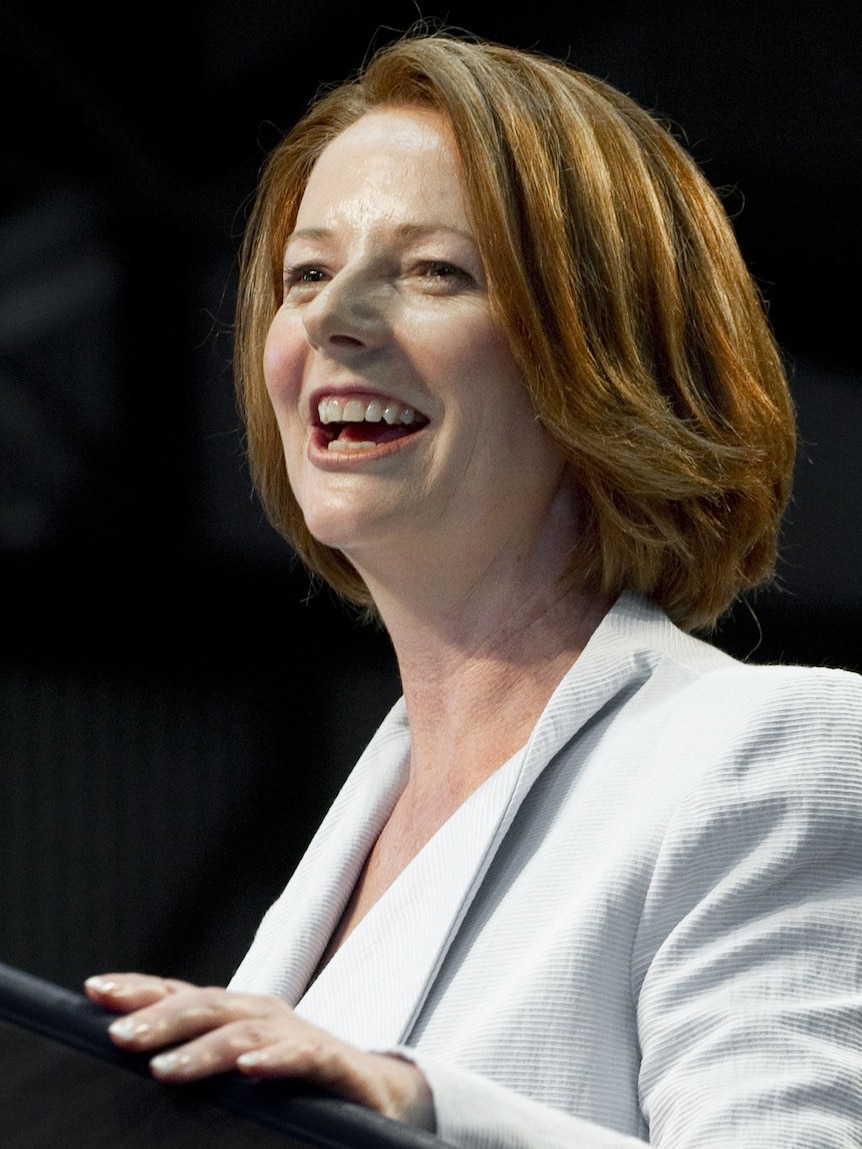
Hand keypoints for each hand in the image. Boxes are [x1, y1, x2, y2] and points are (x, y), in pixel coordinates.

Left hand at [84, 973, 433, 1128]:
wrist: (375, 1092)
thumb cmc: (296, 1080)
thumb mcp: (239, 1067)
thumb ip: (197, 1061)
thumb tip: (137, 1064)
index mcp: (236, 1014)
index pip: (182, 993)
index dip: (140, 988)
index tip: (94, 989)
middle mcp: (264, 1015)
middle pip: (207, 1005)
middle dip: (161, 1017)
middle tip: (119, 1035)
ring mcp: (298, 1035)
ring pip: (244, 1032)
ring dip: (203, 1047)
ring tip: (163, 1069)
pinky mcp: (334, 1063)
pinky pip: (304, 1056)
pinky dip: (276, 1058)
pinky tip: (250, 1069)